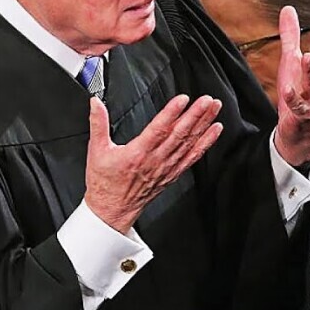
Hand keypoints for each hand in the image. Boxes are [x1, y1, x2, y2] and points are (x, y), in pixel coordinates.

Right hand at [85, 94, 223, 232]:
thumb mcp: (96, 150)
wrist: (112, 209)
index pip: (158, 130)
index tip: (182, 100)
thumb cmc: (105, 182)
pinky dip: (205, 143)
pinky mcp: (172, 174)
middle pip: (179, 134)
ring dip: (203, 125)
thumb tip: (96, 103)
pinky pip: (192, 157)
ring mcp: (166, 168)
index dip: (171, 113)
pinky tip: (214, 132)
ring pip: (189, 143)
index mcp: (137, 154)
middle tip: (207, 100)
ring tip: (214, 109)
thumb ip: (98, 123)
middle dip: (195, 115)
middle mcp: (155, 161)